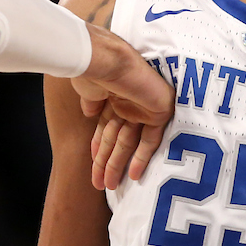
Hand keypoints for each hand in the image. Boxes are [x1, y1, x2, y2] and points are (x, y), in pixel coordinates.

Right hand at [71, 23, 173, 188]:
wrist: (106, 58)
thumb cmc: (93, 69)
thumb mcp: (87, 89)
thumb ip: (91, 103)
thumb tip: (89, 114)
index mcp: (112, 99)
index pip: (106, 129)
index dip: (99, 148)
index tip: (93, 164)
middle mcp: (128, 105)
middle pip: (116, 140)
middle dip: (106, 163)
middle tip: (100, 185)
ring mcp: (143, 108)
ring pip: (129, 143)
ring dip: (118, 165)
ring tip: (109, 186)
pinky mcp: (158, 111)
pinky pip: (151, 140)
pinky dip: (142, 158)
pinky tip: (134, 176)